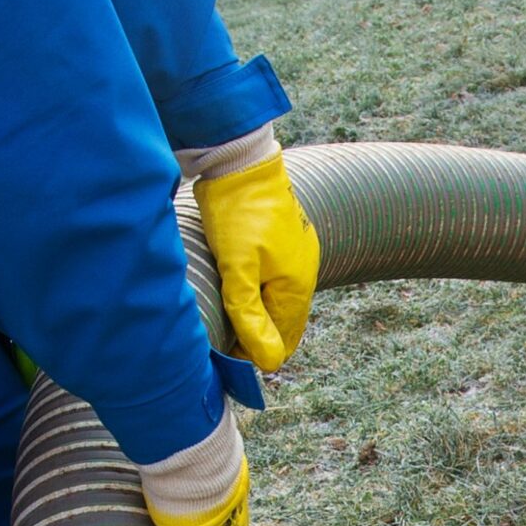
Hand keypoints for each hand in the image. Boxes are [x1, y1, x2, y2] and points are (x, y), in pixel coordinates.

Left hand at [194, 145, 317, 374]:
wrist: (241, 161)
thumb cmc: (238, 215)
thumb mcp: (239, 269)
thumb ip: (251, 317)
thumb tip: (268, 363)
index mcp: (296, 288)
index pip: (282, 342)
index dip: (255, 355)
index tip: (225, 356)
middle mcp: (302, 276)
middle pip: (283, 325)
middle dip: (258, 339)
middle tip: (223, 345)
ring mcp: (295, 257)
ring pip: (279, 303)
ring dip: (258, 317)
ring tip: (228, 321)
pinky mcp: (284, 242)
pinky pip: (275, 282)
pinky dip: (260, 295)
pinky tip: (241, 292)